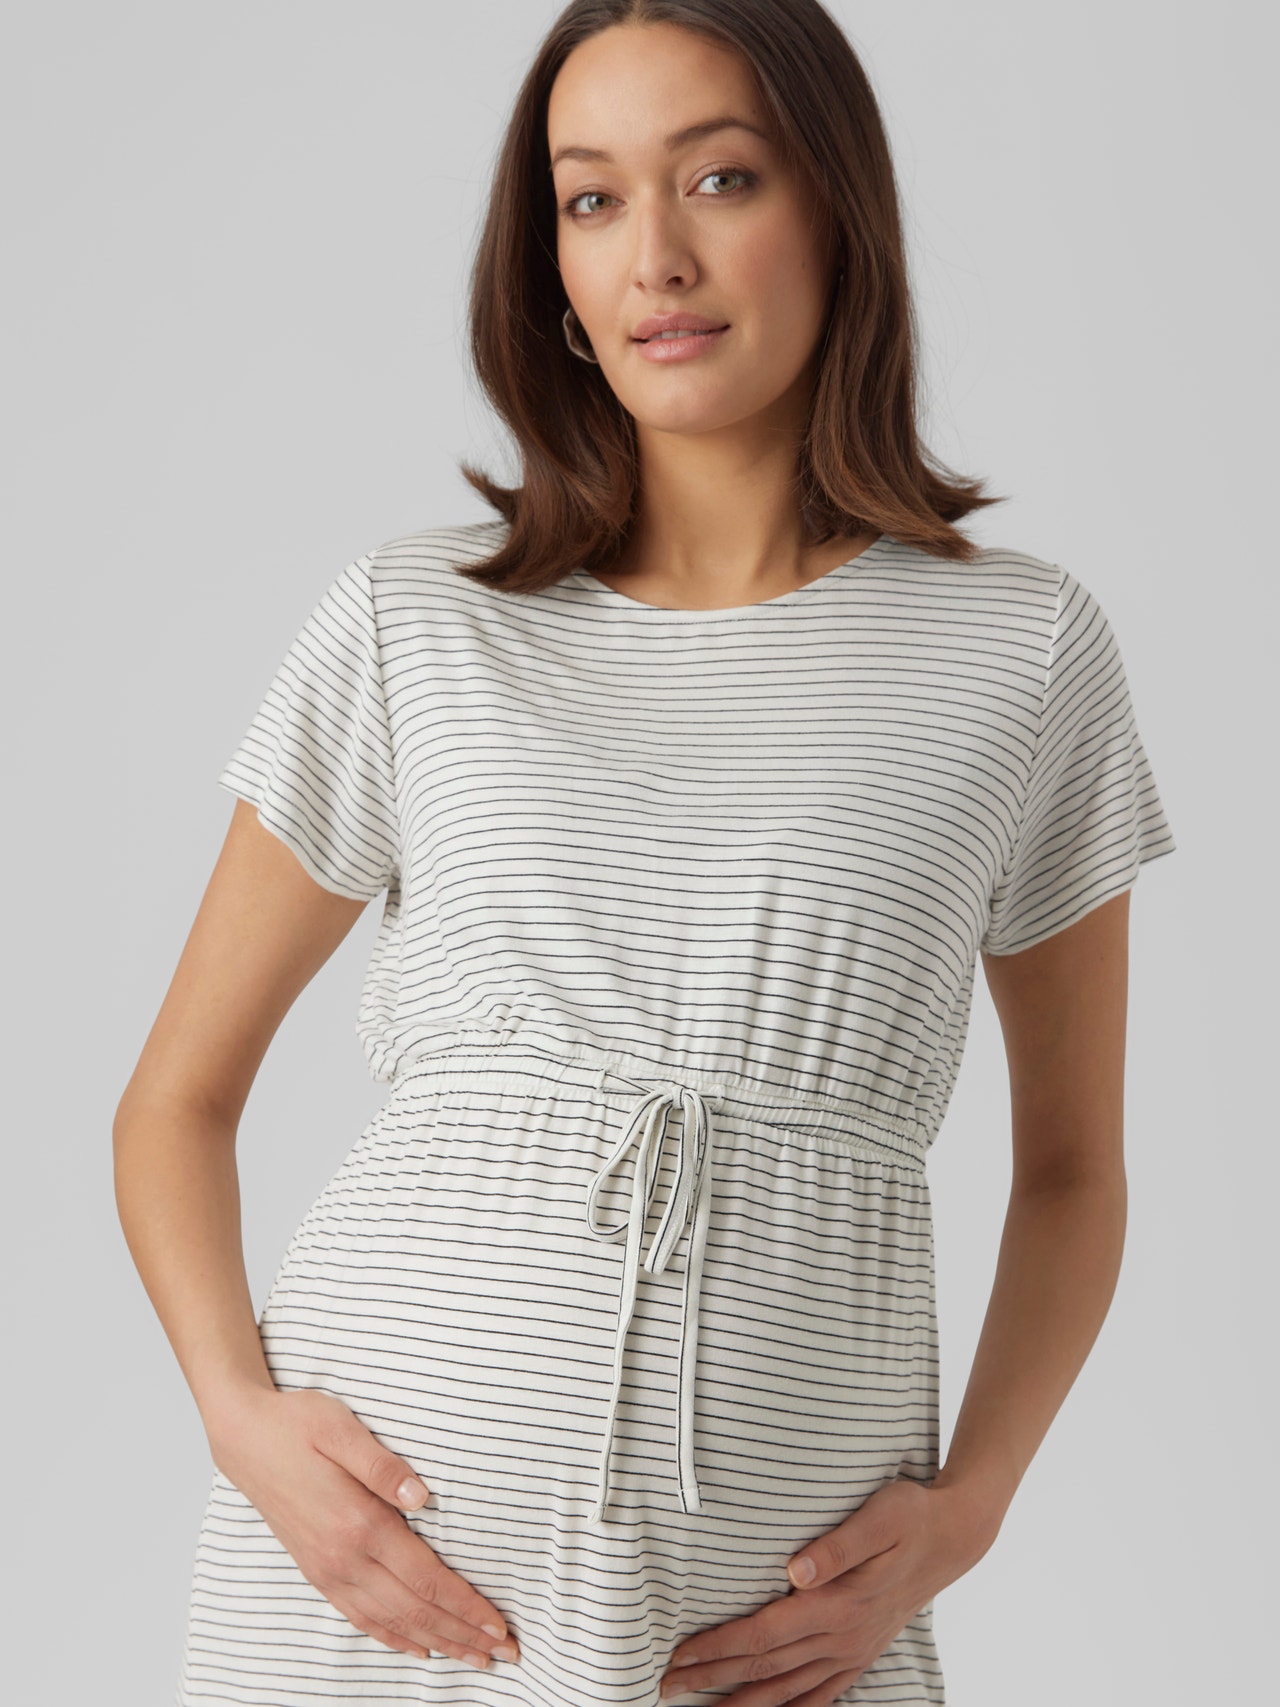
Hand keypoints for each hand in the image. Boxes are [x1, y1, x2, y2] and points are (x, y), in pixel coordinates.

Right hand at [205, 1385, 520, 1671]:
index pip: (426, 1579)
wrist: (245, 1437)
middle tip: (503, 1654)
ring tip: (472, 1657)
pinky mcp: (317, 1570)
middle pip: (415, 1610)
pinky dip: (391, 1637)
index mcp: (358, 1524)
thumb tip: (423, 1497)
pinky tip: (414, 1645)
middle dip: (462, 1635)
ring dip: (435, 1642)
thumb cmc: (297, 1424)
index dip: (465, 1606)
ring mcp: (327, 1569)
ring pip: (390, 1621)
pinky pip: (359, 1617)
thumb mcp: (341, 1429)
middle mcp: (343, 1558)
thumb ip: (383, 1466)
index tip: (499, 1626)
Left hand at [657, 1476, 997, 1703]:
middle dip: (711, 1678)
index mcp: (838, 1604)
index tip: (677, 1655)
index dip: (717, 1647)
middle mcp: (842, 1637)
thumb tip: (795, 1570)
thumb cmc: (911, 1515)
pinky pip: (821, 1694)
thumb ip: (837, 1545)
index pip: (764, 1634)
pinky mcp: (861, 1651)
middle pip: (765, 1666)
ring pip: (787, 1688)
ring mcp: (853, 1650)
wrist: (955, 1536)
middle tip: (663, 1686)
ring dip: (741, 1700)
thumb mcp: (879, 1515)